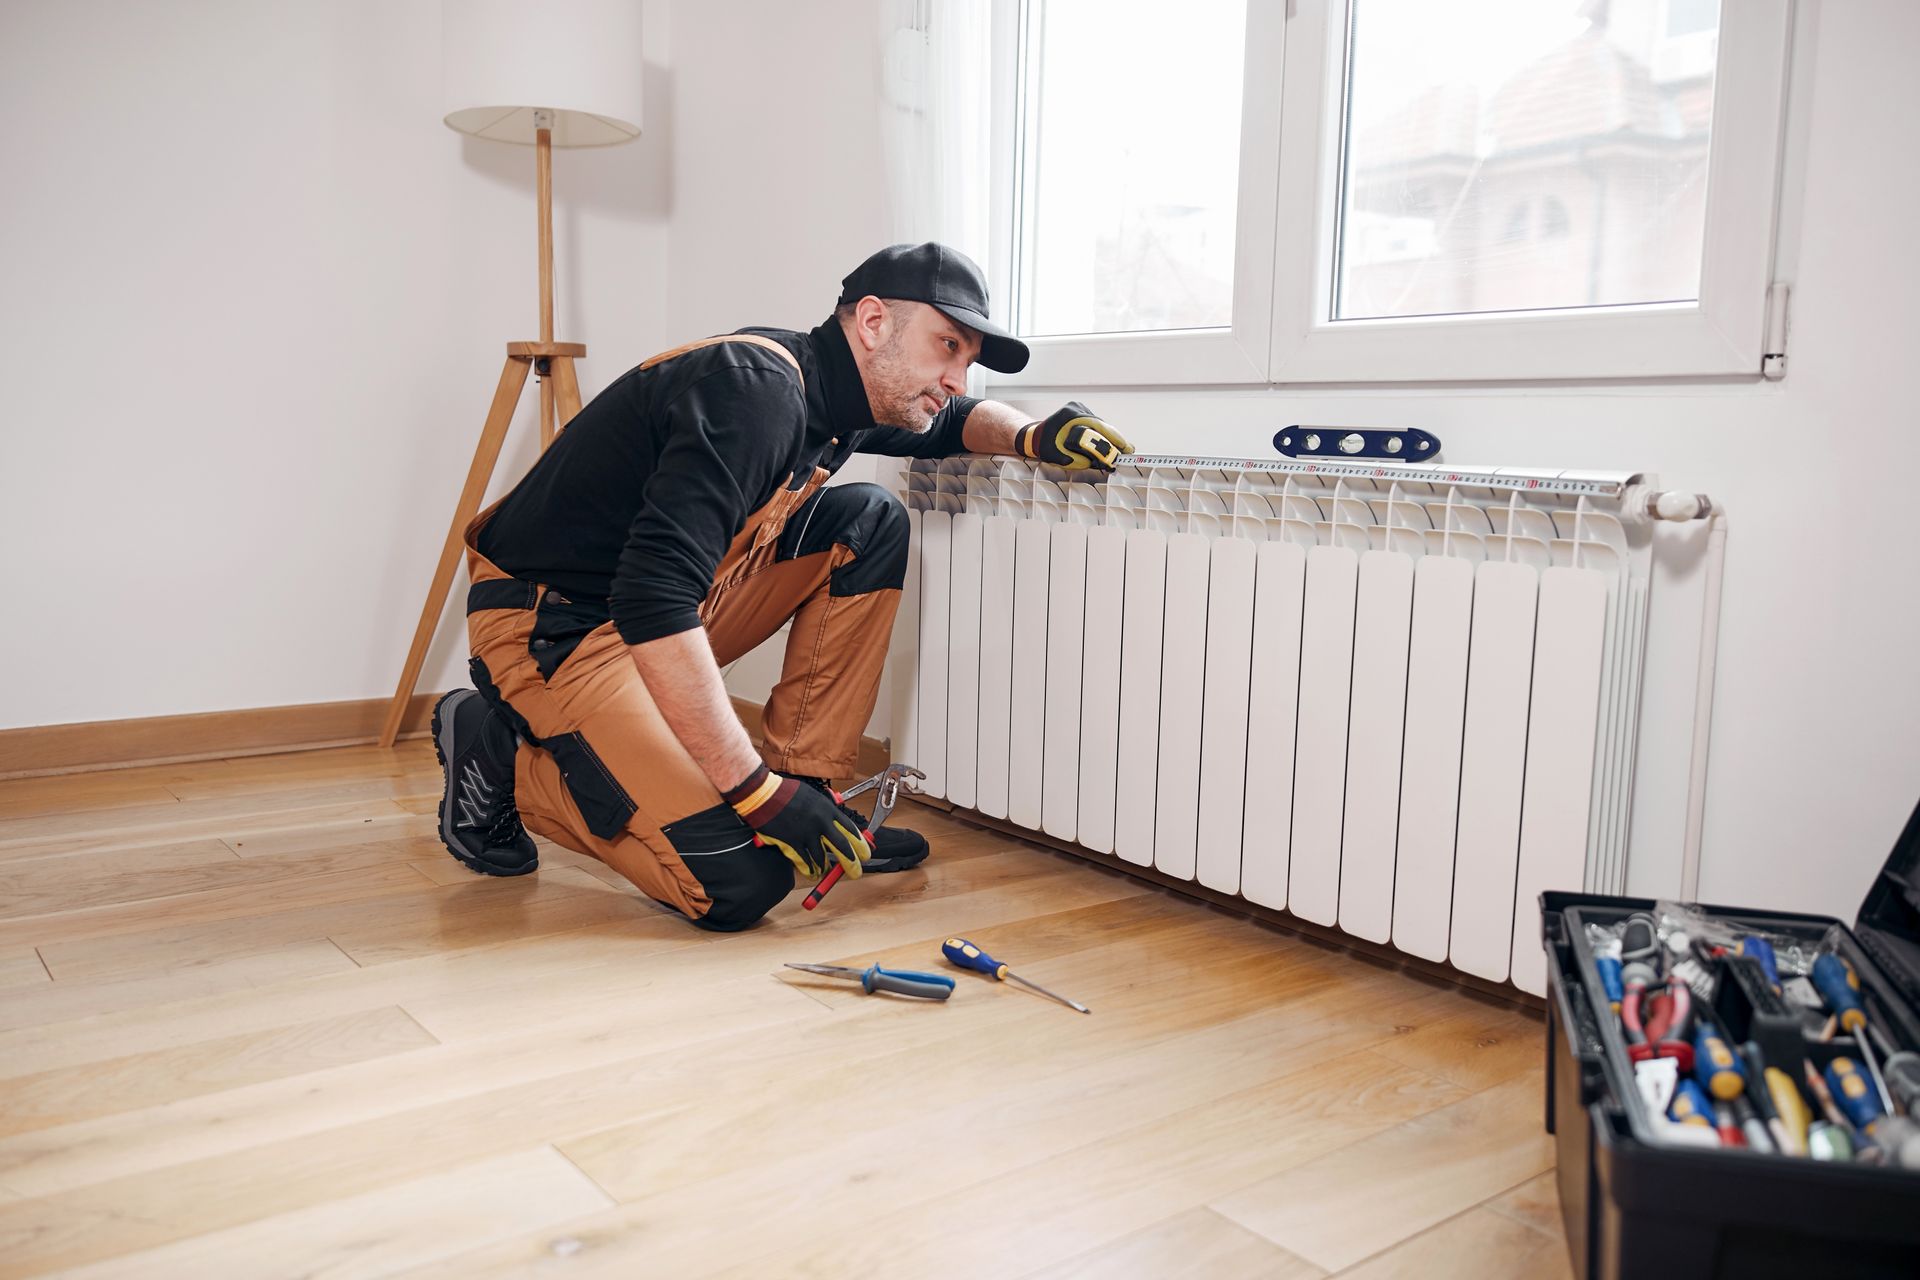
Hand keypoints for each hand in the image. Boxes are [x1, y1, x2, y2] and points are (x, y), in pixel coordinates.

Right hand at [724, 765, 870, 879]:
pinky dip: (809, 870)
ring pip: (822, 859)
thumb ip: (825, 811)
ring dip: (825, 869)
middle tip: (856, 872)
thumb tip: (835, 824)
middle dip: (851, 863)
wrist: (764, 794)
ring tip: (827, 873)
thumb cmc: (786, 792)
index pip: (851, 830)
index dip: (860, 845)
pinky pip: (804, 862)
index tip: (865, 853)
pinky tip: (812, 873)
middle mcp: (821, 823)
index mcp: (828, 810)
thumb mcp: (813, 797)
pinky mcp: (792, 843)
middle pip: (842, 848)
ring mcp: (806, 834)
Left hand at [1016, 402, 1133, 471]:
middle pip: (1102, 425)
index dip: (1113, 439)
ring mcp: (1079, 408)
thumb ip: (1080, 460)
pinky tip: (1109, 445)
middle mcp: (1076, 408)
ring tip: (1121, 450)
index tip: (1125, 448)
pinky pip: (1096, 424)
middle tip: (1128, 450)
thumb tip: (1102, 463)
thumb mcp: (1060, 457)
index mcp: (1070, 416)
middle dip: (1116, 439)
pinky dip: (1102, 434)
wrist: (1033, 436)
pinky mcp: (1081, 412)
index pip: (1097, 427)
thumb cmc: (1044, 447)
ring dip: (1109, 438)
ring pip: (1100, 425)